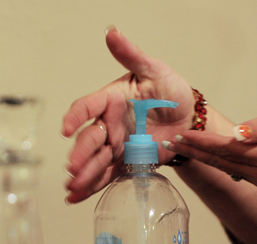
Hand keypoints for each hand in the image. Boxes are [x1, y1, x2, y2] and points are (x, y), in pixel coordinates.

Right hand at [61, 27, 195, 203]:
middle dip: (80, 154)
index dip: (76, 117)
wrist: (190, 118)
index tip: (67, 128)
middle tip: (73, 166)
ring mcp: (117, 145)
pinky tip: (75, 197)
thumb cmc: (171, 90)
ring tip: (72, 186)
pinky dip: (91, 187)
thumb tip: (112, 32)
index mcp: (111, 99)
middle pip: (90, 139)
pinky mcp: (127, 163)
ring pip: (95, 161)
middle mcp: (110, 124)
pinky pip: (107, 176)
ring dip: (83, 174)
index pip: (88, 106)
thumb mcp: (153, 69)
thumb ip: (131, 55)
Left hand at [162, 106, 256, 190]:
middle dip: (195, 152)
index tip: (181, 135)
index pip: (226, 149)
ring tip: (184, 149)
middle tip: (171, 144)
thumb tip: (237, 133)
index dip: (202, 142)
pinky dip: (221, 164)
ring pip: (228, 169)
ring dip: (205, 159)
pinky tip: (210, 157)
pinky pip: (238, 172)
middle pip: (221, 163)